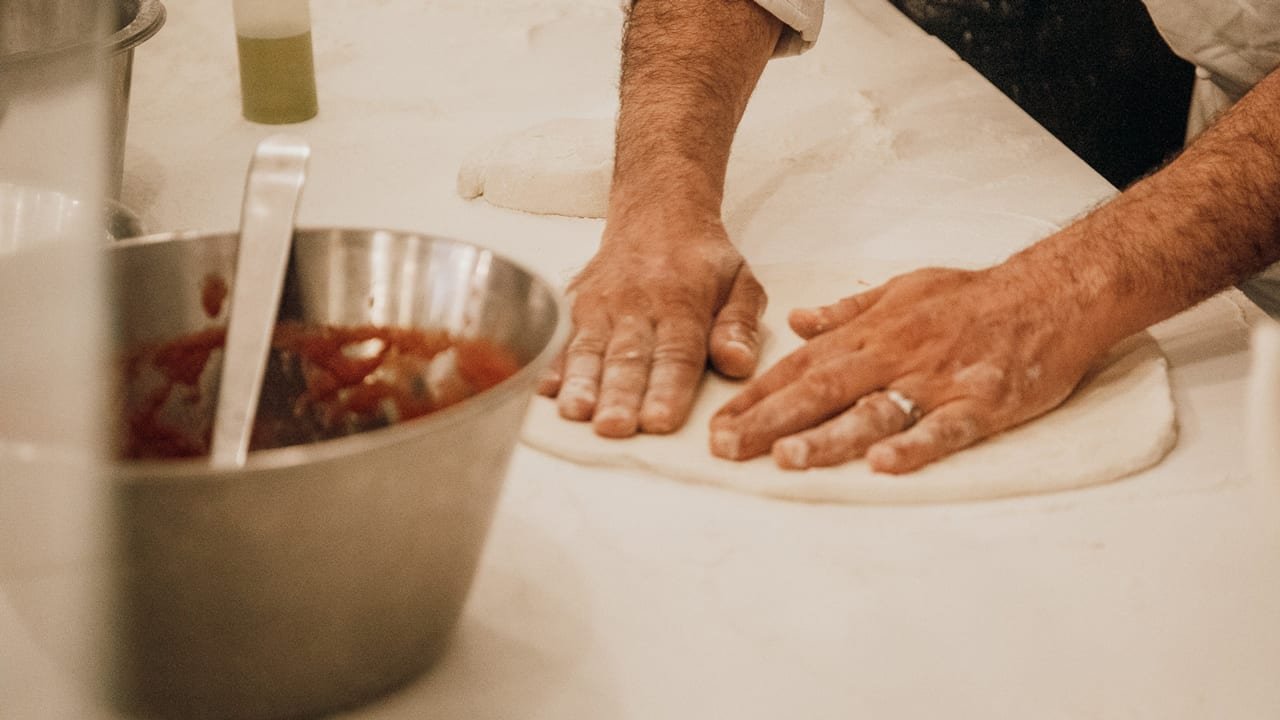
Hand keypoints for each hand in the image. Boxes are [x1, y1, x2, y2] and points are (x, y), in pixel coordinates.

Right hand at [539, 213, 765, 436]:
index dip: (668, 389)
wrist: (657, 210)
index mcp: (683, 302)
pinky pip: (561, 335)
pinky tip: (544, 389)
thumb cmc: (701, 258)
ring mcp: (601, 304)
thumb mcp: (740, 282)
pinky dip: (550, 363)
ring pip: (589, 348)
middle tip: (614, 427)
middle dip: (620, 395)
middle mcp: (637, 304)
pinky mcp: (575, 303)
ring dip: (582, 383)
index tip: (660, 421)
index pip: (676, 353)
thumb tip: (737, 363)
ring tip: (576, 413)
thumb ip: (740, 325)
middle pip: (628, 357)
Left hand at [709, 265, 1108, 472]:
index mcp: (873, 332)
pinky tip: (882, 466)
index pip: (803, 367)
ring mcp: (938, 380)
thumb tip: (796, 322)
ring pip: (874, 411)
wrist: (1051, 291)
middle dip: (770, 421)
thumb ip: (846, 312)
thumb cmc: (971, 294)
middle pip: (823, 391)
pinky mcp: (982, 402)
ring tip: (786, 460)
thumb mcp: (900, 289)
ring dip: (829, 437)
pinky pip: (944, 428)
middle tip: (728, 449)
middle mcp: (895, 355)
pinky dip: (914, 446)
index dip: (758, 396)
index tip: (719, 423)